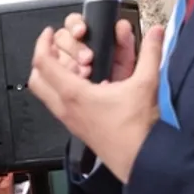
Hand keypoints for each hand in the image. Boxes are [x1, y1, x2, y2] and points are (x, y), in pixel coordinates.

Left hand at [28, 25, 165, 182]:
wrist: (141, 161)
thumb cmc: (138, 129)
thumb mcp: (145, 84)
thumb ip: (151, 54)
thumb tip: (157, 32)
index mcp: (74, 94)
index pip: (44, 63)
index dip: (43, 43)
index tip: (49, 33)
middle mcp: (65, 107)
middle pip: (37, 79)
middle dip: (42, 60)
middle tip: (54, 49)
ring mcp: (69, 119)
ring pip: (46, 93)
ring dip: (52, 76)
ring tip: (70, 64)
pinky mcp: (77, 127)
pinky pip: (58, 104)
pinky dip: (62, 90)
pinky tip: (83, 83)